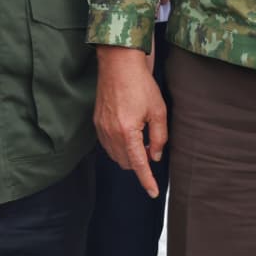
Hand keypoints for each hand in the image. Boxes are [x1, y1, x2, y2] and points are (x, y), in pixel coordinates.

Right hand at [94, 45, 166, 197]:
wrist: (118, 63)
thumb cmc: (140, 84)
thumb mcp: (158, 110)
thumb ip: (159, 138)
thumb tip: (154, 156)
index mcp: (127, 131)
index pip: (138, 164)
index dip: (147, 180)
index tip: (153, 192)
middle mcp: (110, 132)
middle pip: (125, 162)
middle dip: (139, 164)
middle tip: (151, 149)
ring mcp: (101, 127)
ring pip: (115, 155)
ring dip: (128, 156)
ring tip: (141, 141)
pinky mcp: (97, 121)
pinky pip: (107, 144)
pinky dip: (118, 147)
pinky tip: (128, 136)